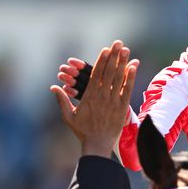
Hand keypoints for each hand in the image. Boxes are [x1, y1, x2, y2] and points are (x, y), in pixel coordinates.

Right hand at [51, 40, 138, 156]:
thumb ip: (61, 100)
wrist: (97, 145)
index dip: (102, 60)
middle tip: (119, 43)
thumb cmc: (82, 131)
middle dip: (114, 56)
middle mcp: (102, 96)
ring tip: (126, 50)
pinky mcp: (122, 107)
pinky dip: (130, 78)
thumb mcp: (68, 116)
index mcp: (89, 96)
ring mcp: (113, 101)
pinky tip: (134, 66)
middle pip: (109, 72)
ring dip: (123, 63)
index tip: (106, 49)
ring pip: (119, 78)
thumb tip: (53, 87)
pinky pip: (127, 90)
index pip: (96, 74)